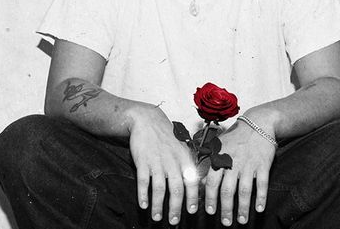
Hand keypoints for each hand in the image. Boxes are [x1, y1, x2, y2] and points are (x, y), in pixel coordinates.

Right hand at [127, 106, 199, 224]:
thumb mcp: (182, 148)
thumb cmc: (167, 138)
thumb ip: (188, 166)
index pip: (191, 182)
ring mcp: (157, 161)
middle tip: (173, 221)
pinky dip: (143, 194)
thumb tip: (196, 186)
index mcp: (184, 159)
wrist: (148, 120)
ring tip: (156, 217)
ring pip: (159, 188)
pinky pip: (143, 181)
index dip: (192, 198)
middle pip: (176, 189)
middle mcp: (172, 161)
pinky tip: (143, 204)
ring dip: (158, 205)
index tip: (192, 211)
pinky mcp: (142, 161)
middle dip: (175, 208)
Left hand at [203, 122, 275, 225]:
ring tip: (242, 220)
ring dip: (243, 207)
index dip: (210, 198)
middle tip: (226, 222)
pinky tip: (259, 208)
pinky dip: (261, 197)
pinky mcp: (263, 164)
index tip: (210, 212)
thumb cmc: (236, 136)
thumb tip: (198, 179)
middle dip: (226, 209)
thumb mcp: (218, 144)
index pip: (212, 182)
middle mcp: (233, 163)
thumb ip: (208, 161)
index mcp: (220, 159)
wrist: (258, 123)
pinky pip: (262, 183)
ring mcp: (249, 164)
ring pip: (244, 190)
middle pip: (227, 190)